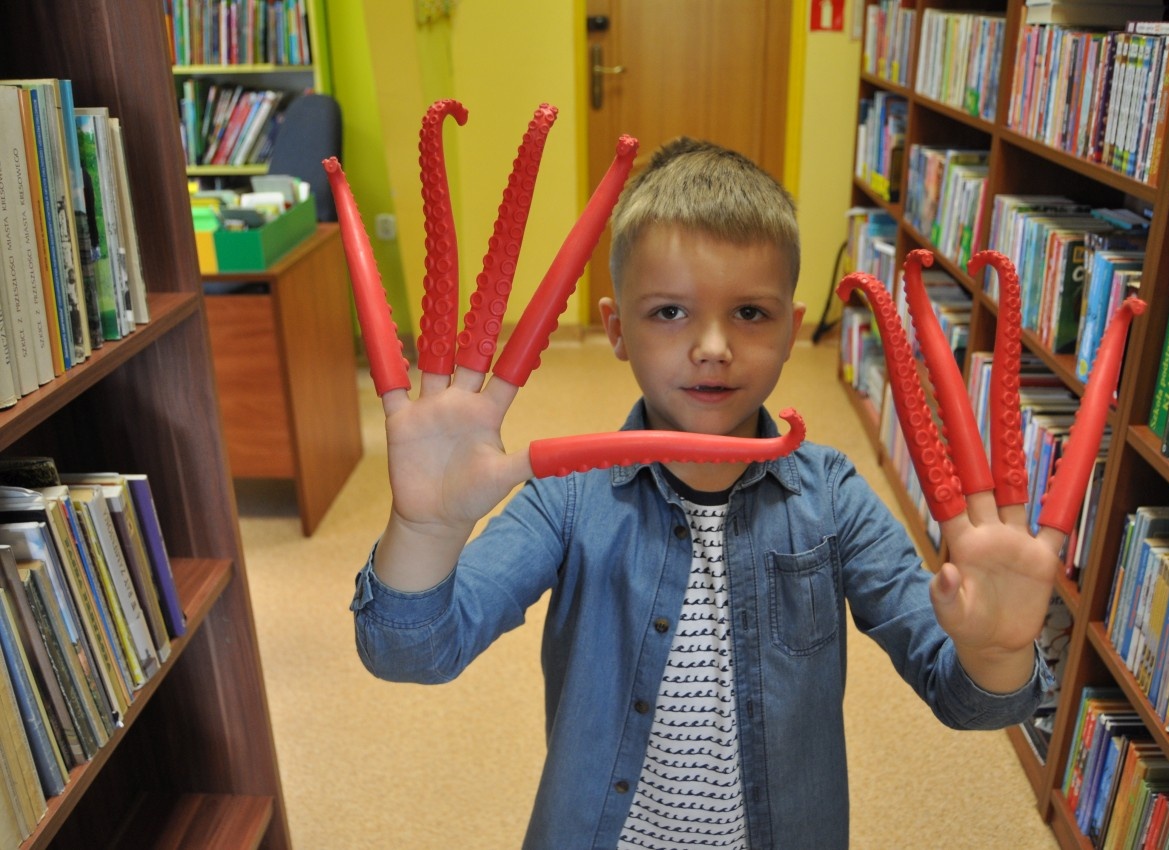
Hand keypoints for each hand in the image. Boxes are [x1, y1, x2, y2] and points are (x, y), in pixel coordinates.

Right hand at [324, 101, 805, 587]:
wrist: (431, 525)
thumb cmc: (478, 495)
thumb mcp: (531, 471)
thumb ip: (576, 454)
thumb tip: (643, 447)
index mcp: (505, 381)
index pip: (541, 308)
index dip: (569, 258)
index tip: (595, 206)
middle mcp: (471, 367)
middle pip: (493, 282)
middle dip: (511, 213)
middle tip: (532, 131)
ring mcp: (433, 378)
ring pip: (436, 301)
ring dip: (431, 237)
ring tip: (427, 163)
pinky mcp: (400, 404)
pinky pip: (384, 355)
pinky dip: (374, 317)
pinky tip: (356, 253)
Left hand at [839, 249, 1144, 689]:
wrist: (993, 659)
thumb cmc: (962, 629)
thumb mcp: (946, 616)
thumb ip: (952, 597)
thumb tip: (955, 578)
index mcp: (949, 514)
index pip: (920, 433)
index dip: (899, 381)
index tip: (874, 323)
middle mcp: (979, 502)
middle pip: (955, 409)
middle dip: (934, 342)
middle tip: (918, 268)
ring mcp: (1012, 516)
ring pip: (1007, 430)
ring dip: (1006, 368)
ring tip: (1003, 293)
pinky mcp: (1046, 544)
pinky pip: (1069, 490)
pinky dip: (1083, 438)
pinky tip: (1100, 382)